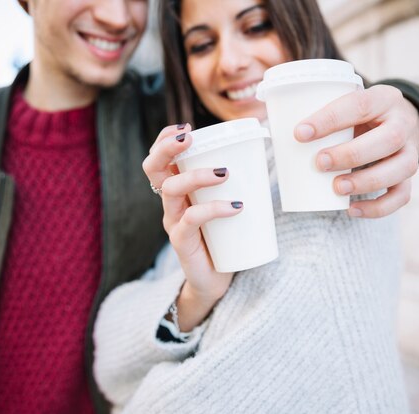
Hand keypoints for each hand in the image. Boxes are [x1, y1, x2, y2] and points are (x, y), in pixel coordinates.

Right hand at [143, 124, 241, 330]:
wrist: (216, 280)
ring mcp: (173, 222)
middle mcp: (170, 203)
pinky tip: (235, 206)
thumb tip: (265, 157)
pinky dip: (213, 209)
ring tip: (224, 172)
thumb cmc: (223, 236)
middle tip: (189, 137)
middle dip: (167, 147)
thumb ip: (236, 184)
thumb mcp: (225, 204)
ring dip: (197, 175)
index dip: (165, 139)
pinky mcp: (182, 242)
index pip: (159, 158)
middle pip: (153, 168)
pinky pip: (191, 219)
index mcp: (177, 190)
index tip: (187, 128)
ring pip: (171, 189)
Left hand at [294, 84, 418, 217]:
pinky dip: (378, 207)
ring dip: (367, 182)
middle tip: (319, 163)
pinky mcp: (410, 176)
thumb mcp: (347, 102)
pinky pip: (402, 196)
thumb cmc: (360, 114)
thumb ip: (320, 109)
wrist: (400, 121)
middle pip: (388, 139)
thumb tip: (269, 123)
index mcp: (384, 98)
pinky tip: (351, 210)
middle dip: (351, 154)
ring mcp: (412, 152)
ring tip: (337, 189)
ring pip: (401, 169)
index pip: (360, 104)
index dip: (329, 119)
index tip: (299, 133)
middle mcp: (404, 123)